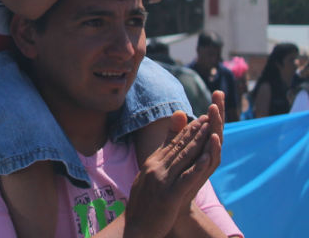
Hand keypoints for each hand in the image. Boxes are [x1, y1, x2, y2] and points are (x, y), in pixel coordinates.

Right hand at [124, 113, 215, 237]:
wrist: (134, 228)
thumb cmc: (142, 205)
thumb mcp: (146, 178)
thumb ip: (155, 161)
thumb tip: (162, 148)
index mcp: (151, 164)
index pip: (171, 144)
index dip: (186, 130)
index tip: (198, 119)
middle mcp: (156, 168)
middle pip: (178, 146)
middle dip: (194, 131)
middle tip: (207, 116)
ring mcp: (162, 181)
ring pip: (183, 157)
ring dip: (197, 142)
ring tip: (209, 128)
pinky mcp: (170, 195)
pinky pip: (186, 178)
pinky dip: (197, 166)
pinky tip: (206, 157)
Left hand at [177, 92, 223, 209]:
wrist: (172, 205)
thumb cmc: (175, 178)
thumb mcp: (175, 151)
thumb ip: (177, 133)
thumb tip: (180, 112)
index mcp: (201, 148)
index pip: (210, 125)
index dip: (215, 109)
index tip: (218, 91)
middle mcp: (206, 156)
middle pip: (216, 130)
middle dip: (218, 112)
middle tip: (220, 94)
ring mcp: (206, 166)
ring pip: (214, 143)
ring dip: (216, 126)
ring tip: (215, 110)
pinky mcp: (202, 177)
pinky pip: (210, 162)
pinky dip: (213, 149)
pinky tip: (214, 137)